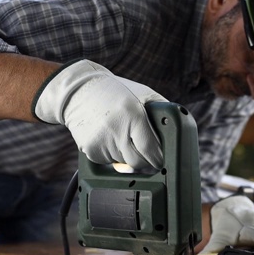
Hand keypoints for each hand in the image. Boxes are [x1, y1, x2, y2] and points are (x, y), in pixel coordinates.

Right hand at [33, 59, 166, 169]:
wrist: (78, 91)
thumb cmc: (115, 92)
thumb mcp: (143, 93)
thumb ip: (162, 110)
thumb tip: (175, 130)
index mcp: (133, 115)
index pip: (150, 149)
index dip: (158, 158)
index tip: (161, 160)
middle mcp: (116, 129)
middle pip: (137, 162)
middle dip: (145, 162)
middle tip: (147, 156)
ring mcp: (101, 141)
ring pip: (123, 163)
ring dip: (127, 156)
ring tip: (122, 136)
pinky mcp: (89, 149)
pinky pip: (107, 161)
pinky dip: (112, 154)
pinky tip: (109, 137)